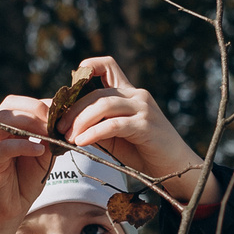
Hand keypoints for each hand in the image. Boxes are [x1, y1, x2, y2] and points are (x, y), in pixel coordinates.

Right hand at [0, 96, 54, 233]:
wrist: (10, 208)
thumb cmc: (25, 179)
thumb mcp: (43, 153)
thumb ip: (49, 136)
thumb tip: (64, 120)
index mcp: (8, 125)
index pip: (23, 103)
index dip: (44, 105)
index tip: (64, 116)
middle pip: (10, 104)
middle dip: (36, 109)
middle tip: (56, 122)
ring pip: (2, 120)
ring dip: (29, 123)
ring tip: (48, 134)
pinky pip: (2, 148)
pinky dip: (23, 146)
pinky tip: (39, 150)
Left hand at [62, 56, 205, 202]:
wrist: (174, 168)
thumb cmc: (143, 152)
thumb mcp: (114, 136)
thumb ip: (95, 125)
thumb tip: (66, 124)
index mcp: (129, 93)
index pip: (108, 65)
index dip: (88, 67)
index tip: (69, 91)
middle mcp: (137, 95)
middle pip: (97, 93)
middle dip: (73, 110)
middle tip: (60, 128)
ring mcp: (143, 108)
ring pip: (103, 105)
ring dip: (81, 121)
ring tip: (69, 137)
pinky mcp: (146, 125)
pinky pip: (114, 125)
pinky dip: (94, 133)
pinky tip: (82, 142)